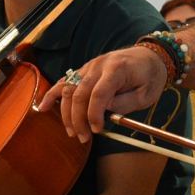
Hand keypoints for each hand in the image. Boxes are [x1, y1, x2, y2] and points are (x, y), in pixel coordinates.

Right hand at [35, 47, 167, 142]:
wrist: (151, 56)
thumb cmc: (150, 77)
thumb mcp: (147, 94)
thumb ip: (125, 103)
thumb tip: (104, 111)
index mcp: (117, 69)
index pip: (99, 93)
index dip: (94, 114)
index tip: (96, 130)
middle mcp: (99, 65)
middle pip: (79, 92)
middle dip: (78, 118)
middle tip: (82, 138)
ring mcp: (89, 66)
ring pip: (69, 88)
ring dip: (66, 112)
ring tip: (71, 131)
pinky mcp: (84, 70)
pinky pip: (65, 81)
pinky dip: (53, 94)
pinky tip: (43, 107)